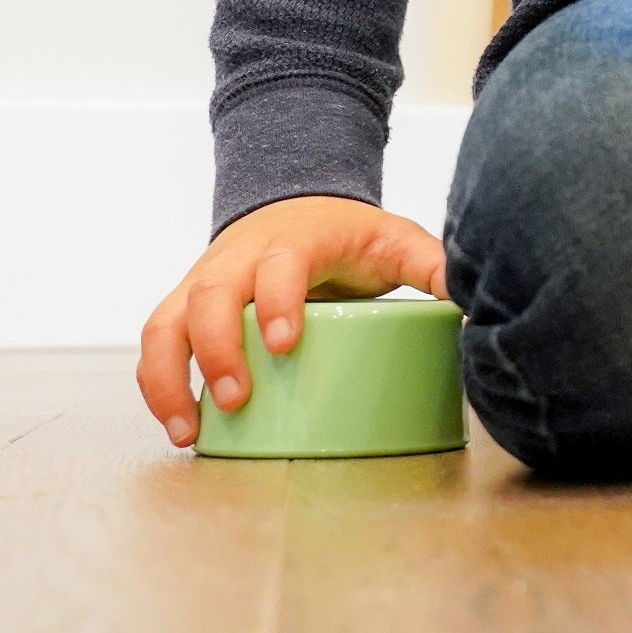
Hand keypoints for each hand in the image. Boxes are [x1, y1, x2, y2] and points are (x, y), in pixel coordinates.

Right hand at [135, 194, 445, 447]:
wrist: (293, 201)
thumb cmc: (346, 232)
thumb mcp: (394, 240)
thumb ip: (432, 266)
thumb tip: (476, 302)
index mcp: (292, 240)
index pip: (277, 265)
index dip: (277, 301)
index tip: (285, 343)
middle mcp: (236, 259)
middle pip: (209, 296)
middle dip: (216, 348)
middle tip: (235, 398)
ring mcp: (203, 283)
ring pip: (164, 324)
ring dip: (169, 377)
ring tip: (190, 431)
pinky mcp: (183, 307)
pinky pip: (155, 343)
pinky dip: (156, 384)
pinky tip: (181, 427)